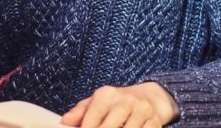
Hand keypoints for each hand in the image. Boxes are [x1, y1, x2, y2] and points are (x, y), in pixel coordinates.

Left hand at [61, 82, 178, 127]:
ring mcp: (143, 111)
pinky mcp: (155, 122)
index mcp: (108, 94)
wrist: (149, 98)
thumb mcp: (97, 102)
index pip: (94, 115)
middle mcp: (126, 100)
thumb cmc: (116, 104)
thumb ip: (80, 112)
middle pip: (110, 126)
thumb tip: (65, 121)